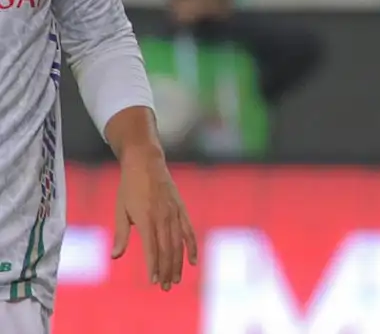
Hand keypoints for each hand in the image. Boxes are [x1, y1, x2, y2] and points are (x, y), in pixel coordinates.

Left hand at [111, 146, 197, 290]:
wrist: (146, 163)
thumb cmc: (129, 187)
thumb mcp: (120, 210)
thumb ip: (121, 234)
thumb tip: (115, 256)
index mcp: (146, 218)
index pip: (151, 249)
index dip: (153, 267)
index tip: (153, 282)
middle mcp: (163, 217)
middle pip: (167, 249)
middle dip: (167, 270)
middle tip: (165, 288)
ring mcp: (174, 213)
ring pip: (178, 243)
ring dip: (178, 263)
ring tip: (176, 280)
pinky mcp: (181, 209)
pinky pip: (189, 231)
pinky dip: (192, 246)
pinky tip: (193, 261)